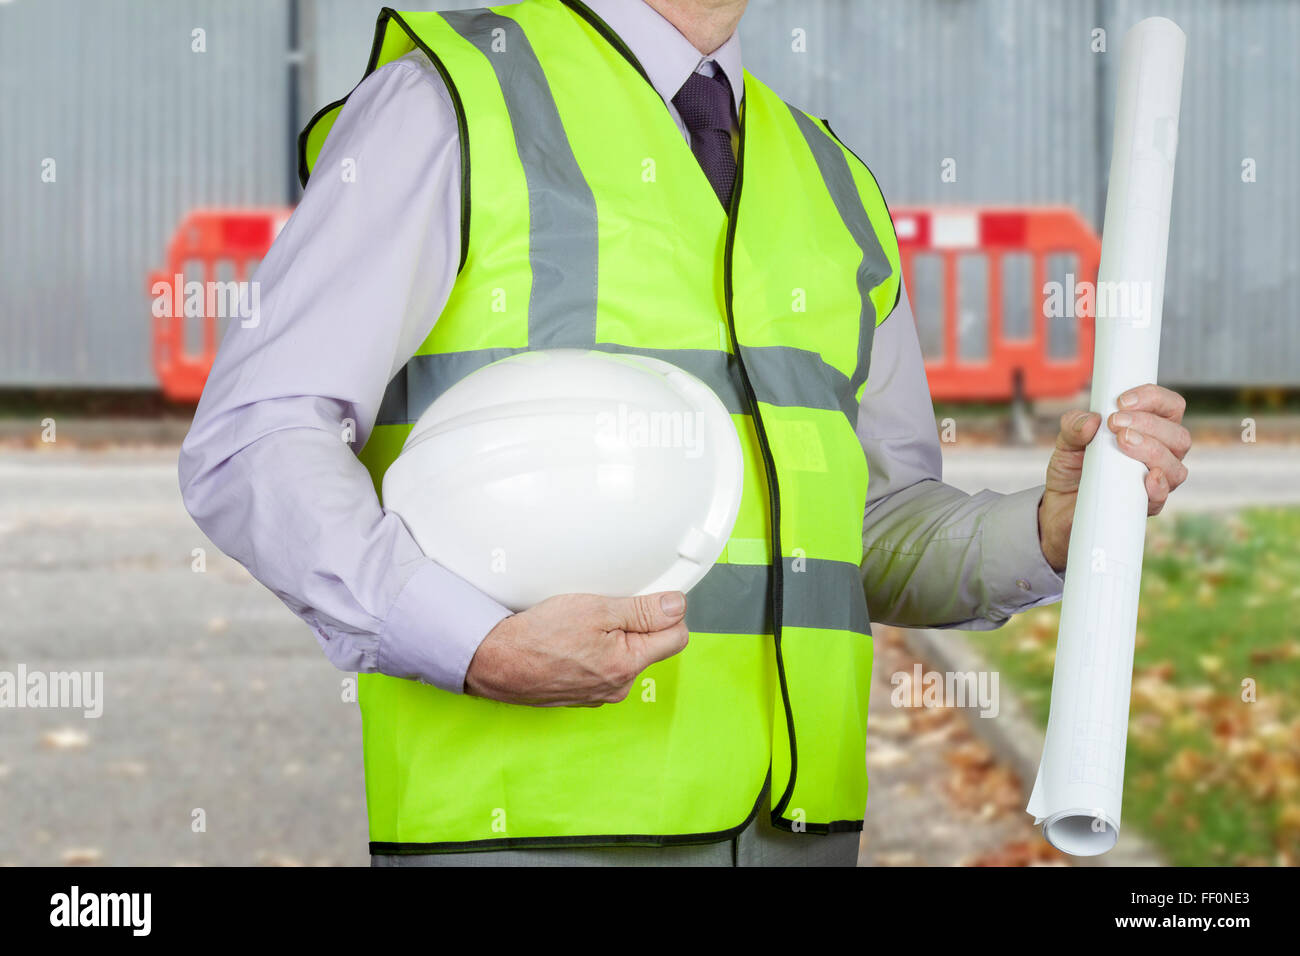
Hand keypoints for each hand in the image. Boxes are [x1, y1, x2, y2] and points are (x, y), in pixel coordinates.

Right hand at [464, 591, 688, 706]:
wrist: (496, 661)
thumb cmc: (539, 635)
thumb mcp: (596, 610)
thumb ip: (643, 611)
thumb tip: (677, 607)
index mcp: (627, 665)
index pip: (676, 637)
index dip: (667, 613)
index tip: (651, 599)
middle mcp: (618, 686)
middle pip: (650, 647)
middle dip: (636, 625)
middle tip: (605, 608)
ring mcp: (599, 693)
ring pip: (624, 656)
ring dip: (613, 638)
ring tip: (583, 625)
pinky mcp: (582, 694)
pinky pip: (602, 668)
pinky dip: (594, 652)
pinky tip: (572, 641)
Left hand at [1037, 383, 1190, 571]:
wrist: (1059, 508)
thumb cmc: (1072, 469)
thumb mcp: (1066, 442)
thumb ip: (1074, 426)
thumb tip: (1092, 420)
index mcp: (1148, 431)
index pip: (1169, 408)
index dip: (1153, 398)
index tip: (1122, 401)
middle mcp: (1160, 455)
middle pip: (1178, 436)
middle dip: (1149, 425)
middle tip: (1116, 424)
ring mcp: (1155, 482)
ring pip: (1176, 465)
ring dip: (1152, 450)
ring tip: (1122, 442)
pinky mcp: (1144, 506)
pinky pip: (1163, 497)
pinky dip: (1158, 485)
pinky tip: (1148, 477)